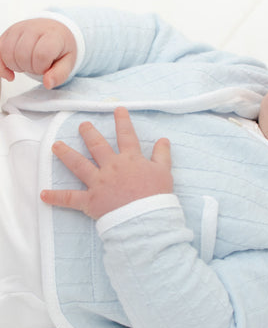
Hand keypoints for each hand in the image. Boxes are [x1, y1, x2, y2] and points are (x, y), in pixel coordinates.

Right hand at [0, 18, 76, 88]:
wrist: (55, 30)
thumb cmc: (61, 48)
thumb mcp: (68, 62)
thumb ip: (60, 74)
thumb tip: (48, 84)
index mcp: (53, 35)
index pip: (41, 55)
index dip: (42, 68)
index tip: (47, 68)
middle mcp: (34, 28)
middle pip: (22, 55)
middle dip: (29, 69)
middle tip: (38, 68)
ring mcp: (18, 29)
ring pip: (7, 53)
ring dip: (16, 66)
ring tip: (28, 66)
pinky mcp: (7, 32)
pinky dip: (1, 65)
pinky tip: (10, 73)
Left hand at [41, 107, 172, 218]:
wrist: (145, 217)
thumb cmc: (156, 195)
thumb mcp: (164, 172)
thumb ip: (162, 155)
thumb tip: (163, 140)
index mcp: (130, 159)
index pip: (126, 136)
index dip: (122, 121)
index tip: (118, 109)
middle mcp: (111, 167)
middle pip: (97, 146)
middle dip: (89, 133)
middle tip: (82, 125)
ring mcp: (98, 183)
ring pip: (79, 165)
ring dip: (66, 154)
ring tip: (56, 145)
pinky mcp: (90, 201)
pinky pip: (70, 198)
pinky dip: (56, 197)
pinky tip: (43, 194)